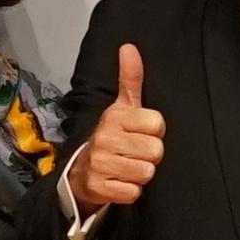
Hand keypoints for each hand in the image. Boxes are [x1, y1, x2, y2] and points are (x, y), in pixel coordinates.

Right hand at [72, 44, 162, 209]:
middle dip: (149, 155)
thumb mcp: (121, 107)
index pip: (158, 124)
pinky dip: (130, 191)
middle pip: (156, 150)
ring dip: (140, 174)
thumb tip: (129, 46)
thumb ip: (130, 79)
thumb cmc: (110, 136)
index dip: (154, 132)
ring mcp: (101, 164)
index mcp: (115, 117)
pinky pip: (133, 192)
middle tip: (134, 153)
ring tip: (127, 167)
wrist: (81, 171)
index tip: (141, 133)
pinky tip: (120, 182)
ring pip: (146, 172)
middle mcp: (105, 138)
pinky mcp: (100, 188)